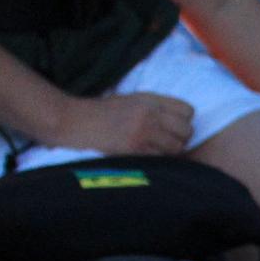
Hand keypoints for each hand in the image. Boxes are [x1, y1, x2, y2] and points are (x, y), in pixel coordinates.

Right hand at [47, 92, 193, 154]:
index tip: (173, 129)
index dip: (184, 122)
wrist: (71, 121)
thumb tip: (179, 122)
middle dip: (180, 139)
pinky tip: (142, 157)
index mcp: (149, 100)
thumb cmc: (99, 113)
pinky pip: (160, 158)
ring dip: (169, 152)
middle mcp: (149, 114)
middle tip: (165, 143)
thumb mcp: (129, 101)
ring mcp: (143, 131)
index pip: (188, 111)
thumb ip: (154, 108)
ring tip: (152, 151)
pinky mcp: (134, 148)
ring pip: (176, 147)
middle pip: (187, 131)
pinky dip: (155, 161)